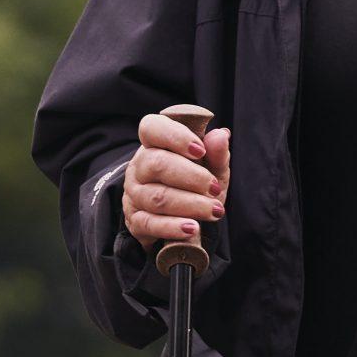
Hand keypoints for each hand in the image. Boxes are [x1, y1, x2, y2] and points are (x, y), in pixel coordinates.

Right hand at [123, 112, 231, 248]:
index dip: (175, 136)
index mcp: (153, 145)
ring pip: (157, 197)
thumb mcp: (211, 168)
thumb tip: (222, 135)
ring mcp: (134, 195)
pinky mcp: (135, 221)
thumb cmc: (195, 185)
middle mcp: (139, 167)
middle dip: (191, 177)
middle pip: (156, 163)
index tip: (200, 150)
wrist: (181, 219)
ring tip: (214, 211)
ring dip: (190, 205)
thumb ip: (216, 152)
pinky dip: (173, 227)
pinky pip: (150, 224)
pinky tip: (193, 228)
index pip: (152, 128)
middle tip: (215, 188)